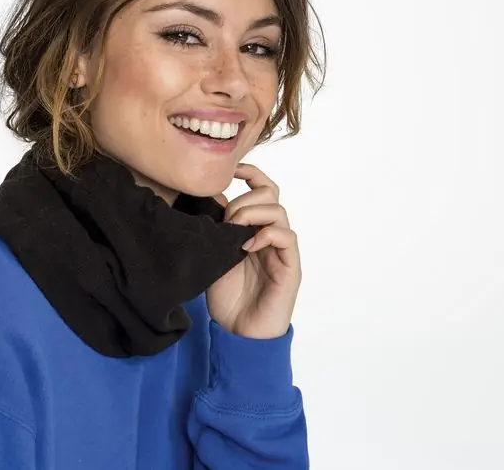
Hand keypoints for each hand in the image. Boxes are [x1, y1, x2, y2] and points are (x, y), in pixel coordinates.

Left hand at [206, 163, 301, 338]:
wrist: (238, 333)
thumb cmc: (227, 296)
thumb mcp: (214, 254)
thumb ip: (217, 227)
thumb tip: (213, 195)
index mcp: (255, 228)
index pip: (262, 189)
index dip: (250, 173)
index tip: (231, 170)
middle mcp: (271, 235)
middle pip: (271, 193)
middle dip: (245, 198)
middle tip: (226, 218)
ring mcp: (282, 250)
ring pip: (278, 210)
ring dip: (252, 213)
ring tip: (235, 230)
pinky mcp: (290, 267)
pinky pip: (286, 236)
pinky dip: (266, 233)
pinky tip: (247, 245)